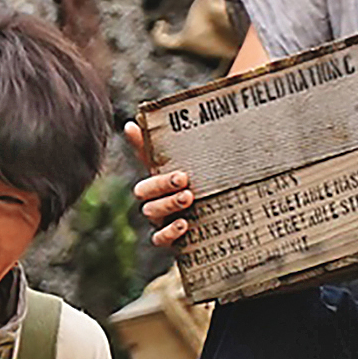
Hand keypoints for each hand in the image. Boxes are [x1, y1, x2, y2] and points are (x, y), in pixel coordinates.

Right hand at [124, 119, 197, 247]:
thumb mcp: (204, 170)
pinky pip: (159, 239)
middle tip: (183, 178)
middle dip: (162, 183)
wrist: (223, 232)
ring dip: (168, 203)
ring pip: (150, 211)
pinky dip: (169, 232)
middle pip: (144, 190)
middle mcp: (157, 198)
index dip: (137, 143)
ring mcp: (161, 220)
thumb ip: (190, 150)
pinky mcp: (171, 240)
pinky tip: (183, 224)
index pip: (145, 158)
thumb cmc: (209, 195)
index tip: (134, 127)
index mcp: (163, 179)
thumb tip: (168, 118)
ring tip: (188, 197)